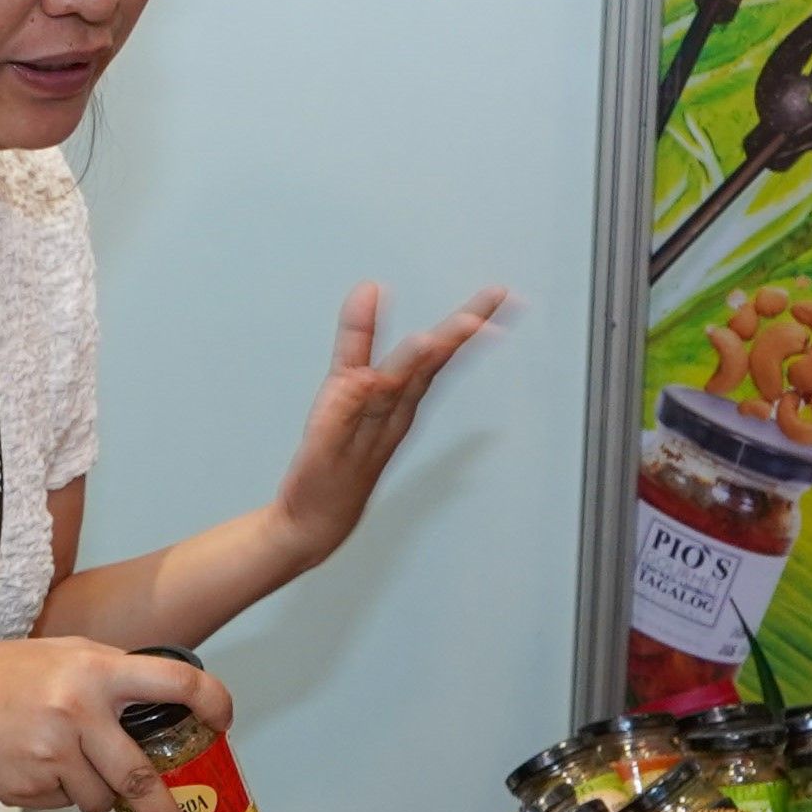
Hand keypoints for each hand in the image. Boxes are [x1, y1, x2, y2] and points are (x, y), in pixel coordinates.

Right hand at [0, 638, 224, 811]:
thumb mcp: (59, 655)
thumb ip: (108, 673)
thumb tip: (159, 698)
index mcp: (94, 670)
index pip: (177, 683)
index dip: (212, 703)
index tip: (222, 723)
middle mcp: (79, 712)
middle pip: (144, 779)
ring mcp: (54, 754)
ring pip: (103, 799)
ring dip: (98, 794)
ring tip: (67, 767)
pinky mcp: (32, 787)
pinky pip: (67, 803)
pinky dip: (62, 793)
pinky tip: (33, 766)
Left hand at [269, 286, 502, 562]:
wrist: (313, 522)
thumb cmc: (336, 461)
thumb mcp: (346, 386)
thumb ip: (358, 339)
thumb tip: (370, 289)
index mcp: (397, 400)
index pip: (437, 353)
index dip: (467, 324)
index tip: (498, 298)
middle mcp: (388, 415)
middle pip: (427, 369)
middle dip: (457, 338)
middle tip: (487, 311)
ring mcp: (360, 432)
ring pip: (394, 394)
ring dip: (414, 368)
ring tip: (433, 339)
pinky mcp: (328, 447)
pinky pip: (346, 421)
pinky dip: (361, 401)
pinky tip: (371, 380)